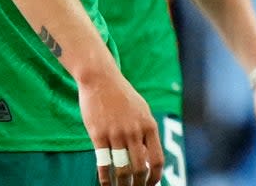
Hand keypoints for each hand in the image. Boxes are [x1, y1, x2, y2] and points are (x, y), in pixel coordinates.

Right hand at [78, 70, 163, 185]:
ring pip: (122, 169)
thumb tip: (148, 158)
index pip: (157, 159)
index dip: (155, 177)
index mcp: (149, 126)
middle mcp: (134, 131)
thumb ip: (146, 133)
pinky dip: (105, 178)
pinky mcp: (98, 135)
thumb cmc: (123, 97)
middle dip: (138, 185)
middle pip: (139, 169)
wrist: (101, 80)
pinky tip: (105, 184)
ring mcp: (116, 134)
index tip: (152, 185)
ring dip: (122, 185)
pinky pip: (103, 163)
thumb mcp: (142, 111)